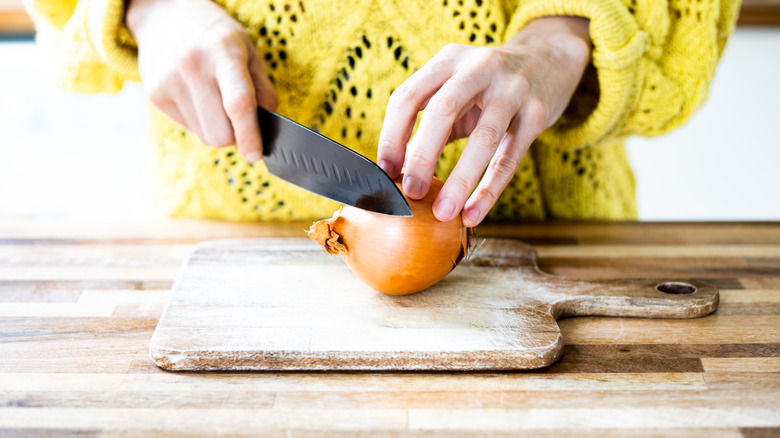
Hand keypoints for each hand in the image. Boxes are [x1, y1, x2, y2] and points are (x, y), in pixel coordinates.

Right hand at [127, 0, 276, 161]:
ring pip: (204, 136)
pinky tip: (198, 98)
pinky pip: (188, 128)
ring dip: (217, 129)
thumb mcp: (247, 49)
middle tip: (240, 121)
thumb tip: (269, 121)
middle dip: (235, 136)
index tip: (255, 155)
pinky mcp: (155, 95)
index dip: (249, 135)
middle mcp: (193, 66)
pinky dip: (199, 121)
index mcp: (224, 52)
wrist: (163, 15)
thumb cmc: (215, 36)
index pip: (238, 103)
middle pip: (219, 133)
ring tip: (215, 101)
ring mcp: (169, 81)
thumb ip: (262, 87)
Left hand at [377, 16, 590, 226]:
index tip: (386, 172)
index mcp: (448, 60)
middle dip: (423, 156)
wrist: (550, 60)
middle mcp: (480, 66)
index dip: (392, 136)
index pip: (408, 96)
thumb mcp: (456, 91)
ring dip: (459, 180)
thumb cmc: (489, 86)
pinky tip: (472, 214)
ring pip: (484, 137)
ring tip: (443, 213)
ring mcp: (513, 88)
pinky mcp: (538, 113)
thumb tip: (395, 171)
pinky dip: (489, 190)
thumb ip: (427, 124)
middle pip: (443, 110)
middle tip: (411, 193)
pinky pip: (510, 158)